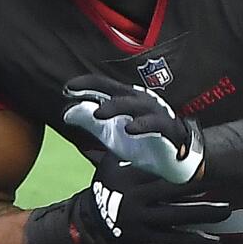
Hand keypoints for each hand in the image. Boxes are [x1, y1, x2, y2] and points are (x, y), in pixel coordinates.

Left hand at [62, 74, 203, 182]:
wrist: (176, 159)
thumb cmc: (142, 141)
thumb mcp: (110, 133)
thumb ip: (90, 121)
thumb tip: (66, 113)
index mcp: (128, 99)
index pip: (105, 86)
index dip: (86, 84)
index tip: (67, 89)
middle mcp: (141, 101)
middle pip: (118, 91)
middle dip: (96, 88)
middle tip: (75, 94)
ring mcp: (156, 114)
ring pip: (135, 104)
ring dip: (116, 107)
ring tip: (98, 114)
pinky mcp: (168, 130)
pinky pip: (156, 124)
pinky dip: (142, 125)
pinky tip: (129, 129)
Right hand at [63, 156, 231, 243]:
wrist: (89, 222)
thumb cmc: (107, 185)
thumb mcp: (111, 162)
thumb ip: (130, 148)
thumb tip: (146, 121)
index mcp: (129, 175)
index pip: (161, 166)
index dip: (184, 163)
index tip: (206, 157)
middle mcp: (135, 197)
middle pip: (174, 190)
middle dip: (201, 185)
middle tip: (226, 179)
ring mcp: (141, 220)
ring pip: (179, 216)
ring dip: (205, 213)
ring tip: (228, 209)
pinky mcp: (145, 239)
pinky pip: (175, 239)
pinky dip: (196, 240)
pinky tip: (215, 242)